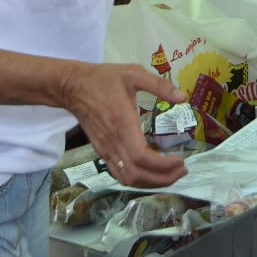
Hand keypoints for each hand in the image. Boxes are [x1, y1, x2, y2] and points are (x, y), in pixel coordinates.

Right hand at [63, 63, 187, 188]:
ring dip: (151, 182)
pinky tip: (152, 172)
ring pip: (127, 178)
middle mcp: (113, 142)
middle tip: (183, 171)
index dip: (163, 165)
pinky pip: (120, 174)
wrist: (73, 87)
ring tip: (171, 174)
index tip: (181, 161)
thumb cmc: (104, 79)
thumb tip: (183, 97)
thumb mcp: (134, 74)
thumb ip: (159, 85)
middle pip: (137, 174)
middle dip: (163, 178)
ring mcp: (106, 150)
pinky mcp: (102, 151)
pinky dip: (138, 179)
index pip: (141, 157)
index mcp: (123, 124)